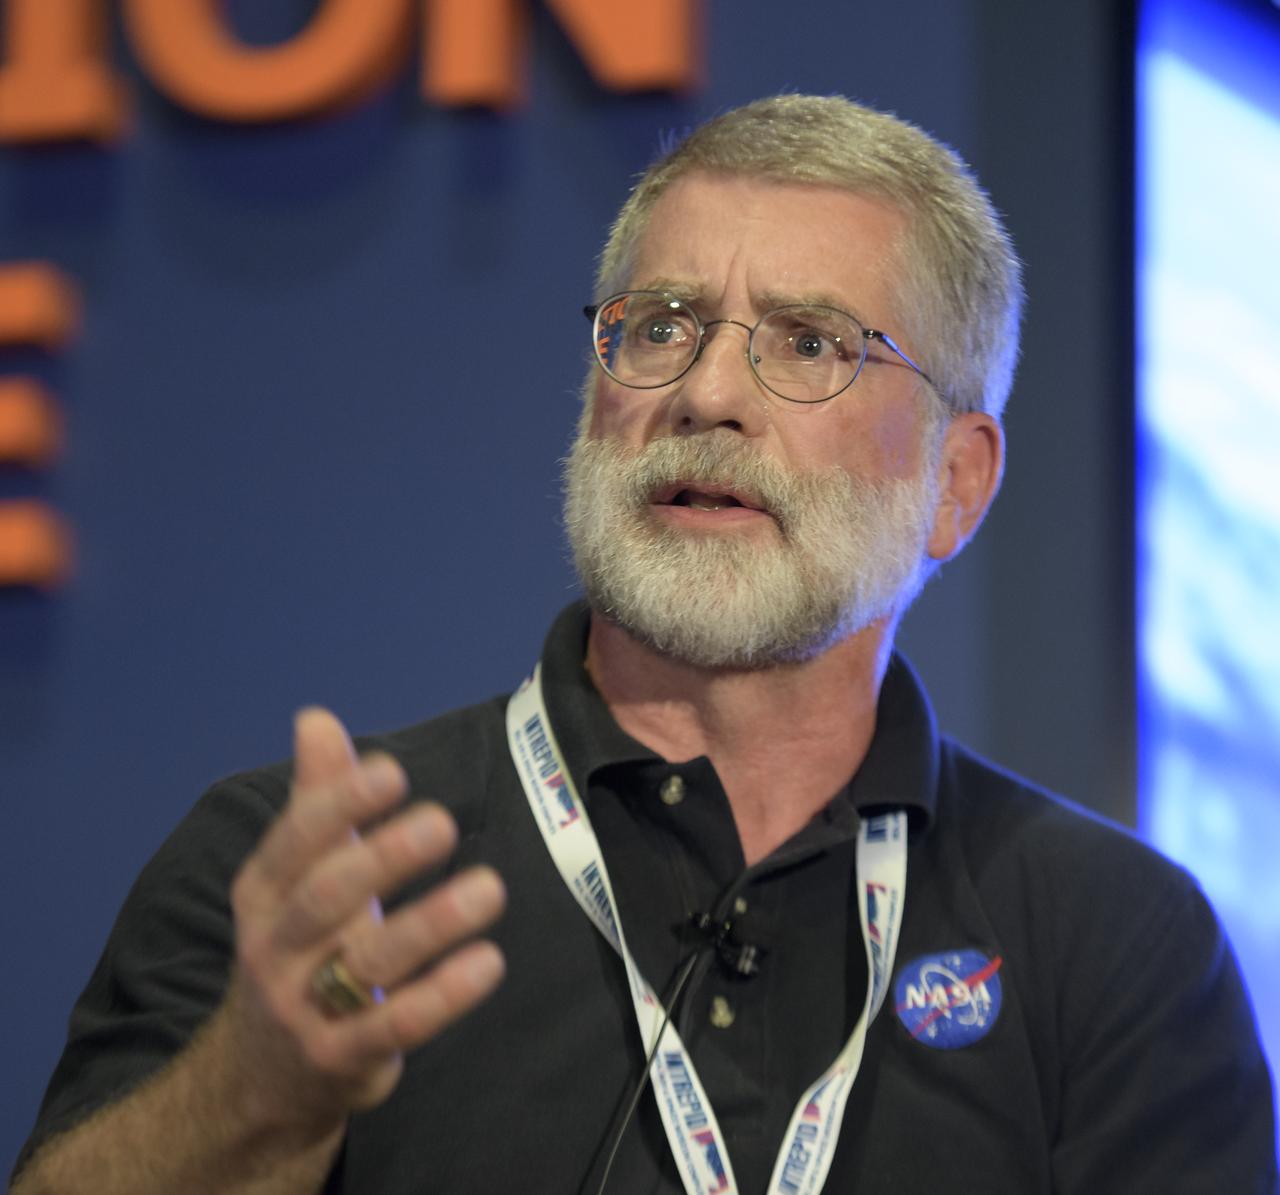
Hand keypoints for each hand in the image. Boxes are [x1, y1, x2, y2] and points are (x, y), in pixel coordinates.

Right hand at [223, 708, 505, 1134]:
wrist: (260, 1074)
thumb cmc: (298, 947)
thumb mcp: (296, 878)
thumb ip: (316, 798)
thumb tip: (315, 717)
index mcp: (263, 893)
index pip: (294, 842)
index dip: (340, 805)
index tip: (392, 771)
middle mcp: (275, 948)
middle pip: (325, 899)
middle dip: (381, 859)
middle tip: (442, 822)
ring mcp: (304, 1009)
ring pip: (367, 963)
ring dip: (432, 924)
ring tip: (491, 887)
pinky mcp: (342, 1059)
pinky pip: (395, 1025)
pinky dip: (443, 996)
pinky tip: (489, 962)